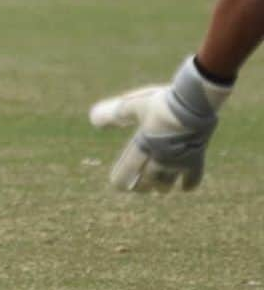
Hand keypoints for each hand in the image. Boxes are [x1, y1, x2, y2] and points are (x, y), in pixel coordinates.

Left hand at [88, 56, 231, 191]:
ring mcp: (179, 160)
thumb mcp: (133, 105)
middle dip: (142, 185)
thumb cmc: (162, 102)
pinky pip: (192, 178)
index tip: (118, 184)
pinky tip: (185, 186)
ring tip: (159, 188)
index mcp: (142, 145)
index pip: (128, 170)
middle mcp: (160, 158)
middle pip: (148, 181)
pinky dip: (187, 184)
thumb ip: (113, 114)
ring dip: (162, 186)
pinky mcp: (197, 158)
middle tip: (140, 188)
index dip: (122, 179)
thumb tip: (92, 119)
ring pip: (167, 183)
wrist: (196, 101)